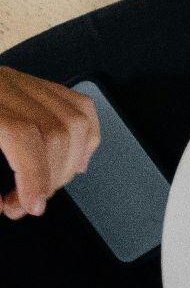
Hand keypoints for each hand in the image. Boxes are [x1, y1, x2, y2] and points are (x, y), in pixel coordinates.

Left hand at [0, 67, 99, 218]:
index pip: (23, 134)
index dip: (34, 174)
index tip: (31, 206)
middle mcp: (4, 85)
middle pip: (56, 130)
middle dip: (51, 177)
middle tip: (27, 203)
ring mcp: (23, 82)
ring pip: (75, 120)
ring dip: (69, 163)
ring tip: (45, 186)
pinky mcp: (36, 85)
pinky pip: (80, 108)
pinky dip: (84, 139)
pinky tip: (71, 161)